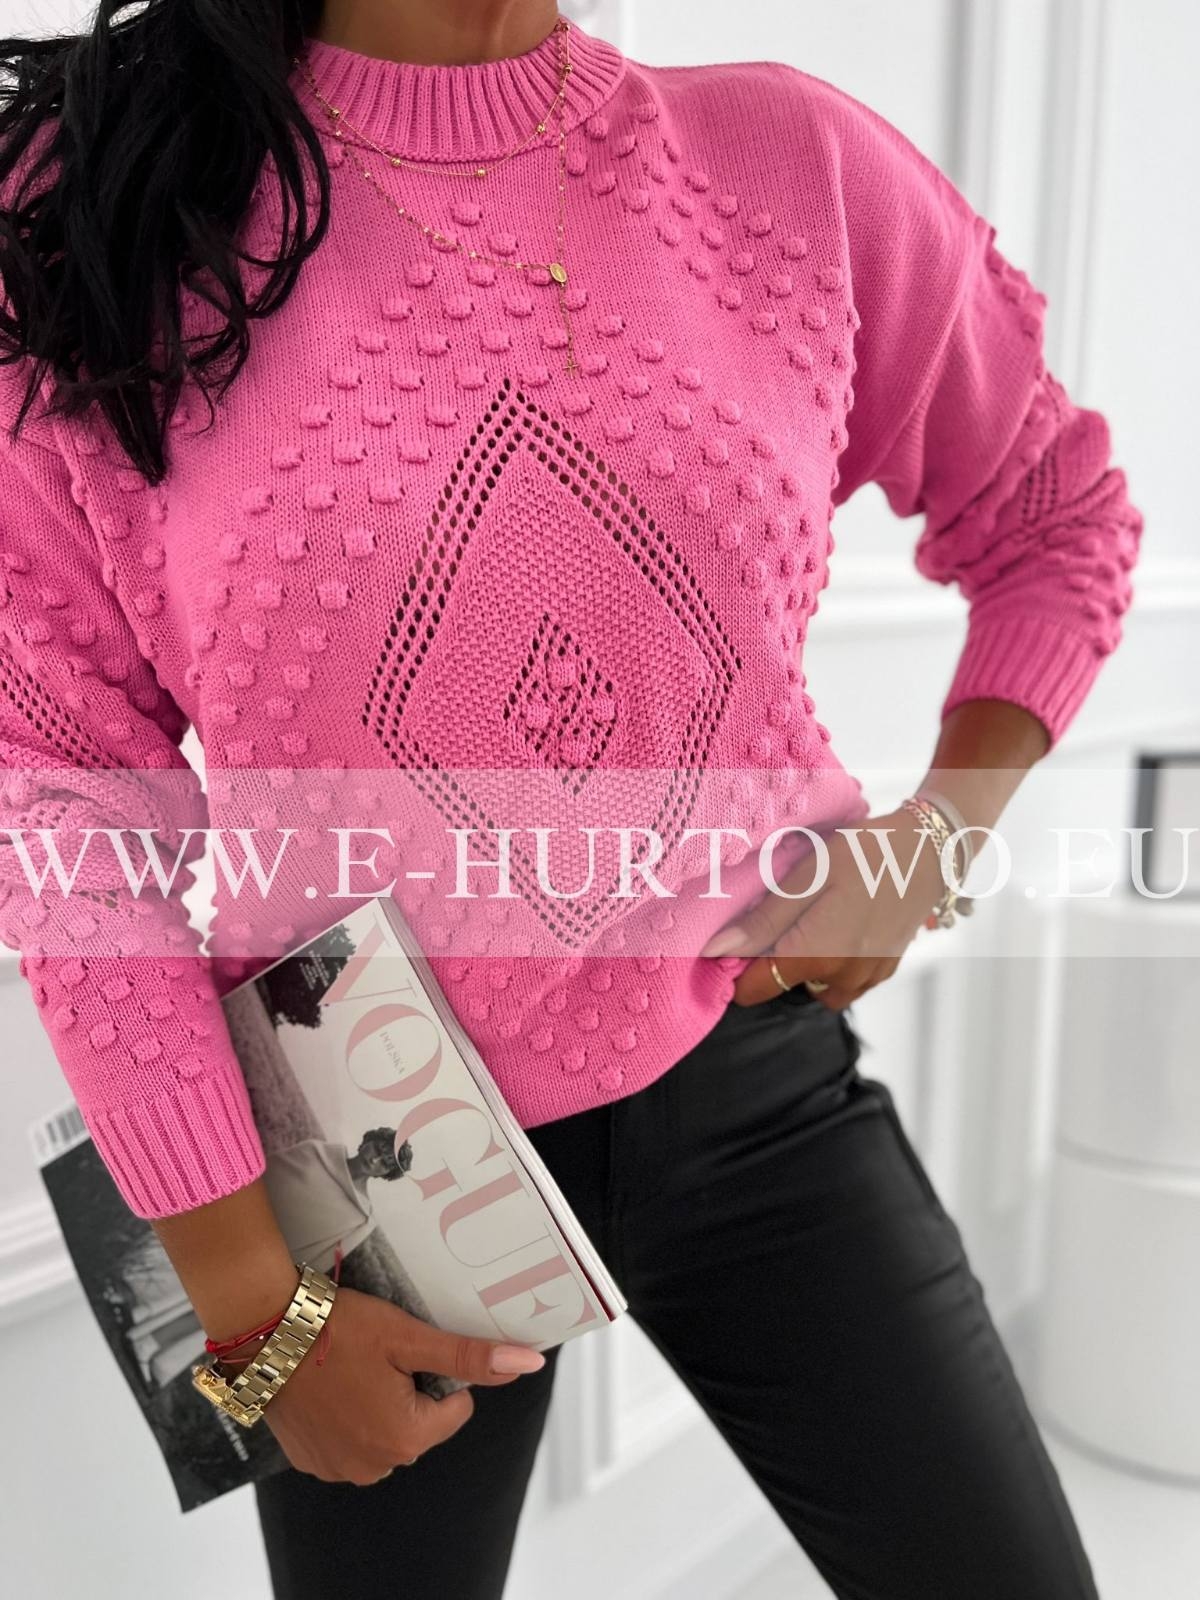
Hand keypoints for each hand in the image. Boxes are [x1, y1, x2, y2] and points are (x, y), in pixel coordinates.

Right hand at [262, 1285, 545, 1483]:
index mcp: (405, 1439)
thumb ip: (469, 1356)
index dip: (436, 1373)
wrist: (266, 1332)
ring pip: (385, 1433)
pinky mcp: (311, 1461)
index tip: (405, 1352)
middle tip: (377, 1356)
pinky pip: (350, 1441)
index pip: (456, 1407)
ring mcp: (338, 1468)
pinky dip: (348, 1416)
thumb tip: (528, 1364)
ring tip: (352, 1368)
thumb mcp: (410, 1337)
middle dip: (408, 1390)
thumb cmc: (339, 1329)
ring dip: (379, 1404)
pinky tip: (330, 1386)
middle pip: (420, 1423)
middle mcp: (373, 1466)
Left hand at [702, 808, 948, 1008]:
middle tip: (783, 913)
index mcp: (816, 956)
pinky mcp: (884, 970)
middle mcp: (842, 977)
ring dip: (806, 965)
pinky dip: (833, 963)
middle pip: (785, 987)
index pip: (754, 990)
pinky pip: (845, 981)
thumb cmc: (864, 855)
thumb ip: (762, 923)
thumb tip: (714, 953)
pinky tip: (840, 925)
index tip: (736, 939)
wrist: (929, 850)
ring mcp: (867, 977)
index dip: (736, 969)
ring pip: (816, 988)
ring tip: (813, 920)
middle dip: (774, 960)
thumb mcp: (806, 878)